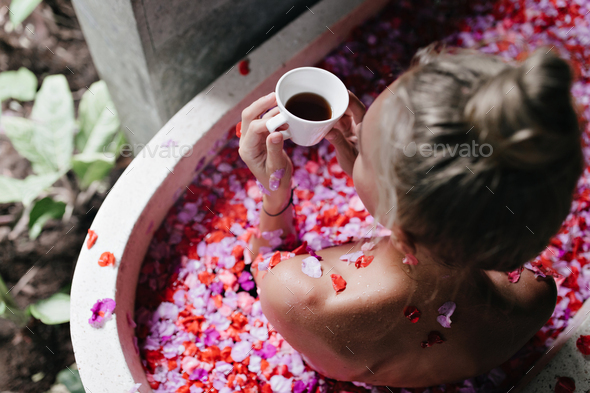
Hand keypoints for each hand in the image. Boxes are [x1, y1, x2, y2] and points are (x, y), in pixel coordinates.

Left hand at [238, 92, 293, 210]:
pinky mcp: (262, 138)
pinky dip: (274, 115)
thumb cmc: (276, 181)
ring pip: (256, 116)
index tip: (285, 121)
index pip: (254, 128)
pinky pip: (265, 122)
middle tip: (276, 96)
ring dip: (269, 108)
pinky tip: (285, 114)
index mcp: (248, 150)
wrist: (277, 188)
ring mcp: (254, 139)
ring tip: (283, 104)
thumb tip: (276, 133)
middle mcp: (247, 142)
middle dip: (261, 104)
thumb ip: (275, 150)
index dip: (269, 121)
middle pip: (249, 116)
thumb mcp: (277, 167)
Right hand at [325, 90, 365, 176]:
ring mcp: (353, 127)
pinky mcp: (347, 132)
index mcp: (364, 127)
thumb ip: (338, 142)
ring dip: (332, 109)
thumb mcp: (347, 156)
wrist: (362, 176)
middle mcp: (360, 124)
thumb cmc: (359, 167)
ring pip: (343, 113)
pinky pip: (339, 120)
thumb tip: (328, 131)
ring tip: (319, 102)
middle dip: (337, 100)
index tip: (339, 91)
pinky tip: (321, 116)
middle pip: (349, 107)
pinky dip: (331, 117)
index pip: (357, 107)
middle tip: (323, 94)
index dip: (349, 98)